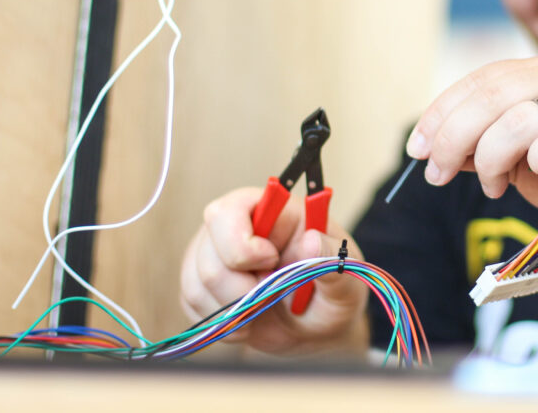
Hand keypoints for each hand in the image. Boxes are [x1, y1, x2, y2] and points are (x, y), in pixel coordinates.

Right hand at [180, 187, 368, 354]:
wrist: (318, 327)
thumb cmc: (332, 293)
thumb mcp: (346, 278)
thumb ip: (332, 260)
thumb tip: (311, 241)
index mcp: (273, 209)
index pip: (227, 211)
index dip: (241, 244)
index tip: (271, 263)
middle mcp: (236, 227)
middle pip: (207, 252)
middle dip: (240, 287)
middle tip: (271, 295)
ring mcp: (213, 254)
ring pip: (195, 281)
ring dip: (232, 308)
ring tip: (263, 309)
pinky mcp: (201, 283)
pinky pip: (191, 303)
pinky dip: (222, 322)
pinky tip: (248, 321)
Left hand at [405, 52, 537, 214]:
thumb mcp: (524, 162)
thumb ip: (483, 147)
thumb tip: (433, 147)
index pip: (479, 80)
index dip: (440, 112)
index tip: (416, 146)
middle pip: (489, 95)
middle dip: (452, 137)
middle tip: (435, 173)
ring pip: (517, 118)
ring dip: (490, 159)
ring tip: (494, 186)